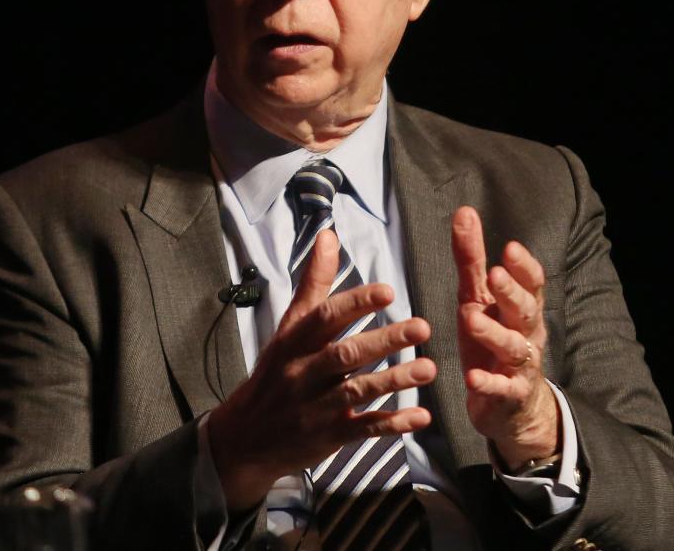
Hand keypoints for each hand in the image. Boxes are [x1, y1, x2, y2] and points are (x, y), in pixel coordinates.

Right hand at [207, 229, 436, 510]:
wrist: (244, 438)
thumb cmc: (275, 373)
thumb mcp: (288, 328)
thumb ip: (314, 284)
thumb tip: (328, 235)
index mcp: (294, 342)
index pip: (324, 318)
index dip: (356, 304)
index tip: (388, 292)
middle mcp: (303, 372)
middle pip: (344, 354)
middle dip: (384, 342)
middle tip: (421, 328)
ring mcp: (315, 407)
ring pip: (357, 391)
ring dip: (394, 381)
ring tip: (429, 369)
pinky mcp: (328, 436)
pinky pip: (363, 429)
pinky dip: (392, 424)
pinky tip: (421, 417)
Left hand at [451, 206, 559, 468]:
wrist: (512, 407)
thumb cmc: (492, 342)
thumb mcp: (478, 299)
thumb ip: (472, 260)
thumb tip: (464, 212)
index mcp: (521, 308)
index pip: (532, 283)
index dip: (524, 266)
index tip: (510, 247)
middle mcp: (526, 334)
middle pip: (526, 311)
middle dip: (512, 292)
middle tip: (495, 274)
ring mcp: (519, 367)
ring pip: (514, 348)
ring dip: (494, 332)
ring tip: (470, 317)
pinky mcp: (508, 396)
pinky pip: (501, 390)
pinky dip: (488, 384)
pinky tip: (471, 379)